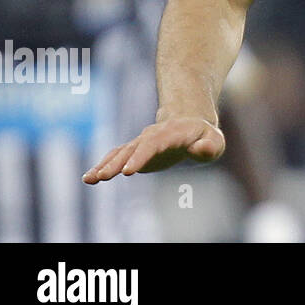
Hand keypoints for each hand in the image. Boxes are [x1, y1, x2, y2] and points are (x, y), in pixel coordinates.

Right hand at [83, 116, 225, 183]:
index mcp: (172, 133)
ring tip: (90, 179)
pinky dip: (103, 166)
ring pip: (121, 152)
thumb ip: (209, 146)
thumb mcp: (215, 141)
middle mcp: (153, 136)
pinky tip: (89, 178)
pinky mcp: (135, 151)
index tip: (127, 171)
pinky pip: (116, 157)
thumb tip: (201, 148)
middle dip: (118, 162)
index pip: (154, 144)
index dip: (141, 156)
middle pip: (133, 148)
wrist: (190, 125)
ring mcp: (142, 142)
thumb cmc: (205, 138)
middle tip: (103, 177)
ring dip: (105, 165)